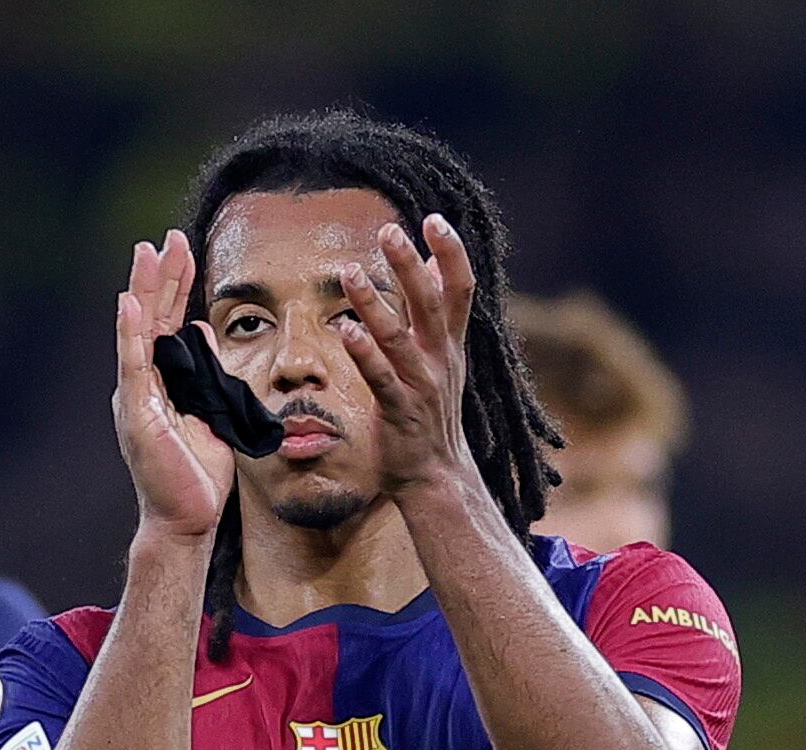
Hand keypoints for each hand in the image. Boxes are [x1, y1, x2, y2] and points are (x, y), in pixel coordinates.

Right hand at [113, 232, 233, 538]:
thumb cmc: (198, 473)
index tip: (183, 248)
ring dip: (142, 291)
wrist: (188, 517)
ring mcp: (136, 398)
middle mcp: (142, 384)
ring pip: (138, 333)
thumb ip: (206, 372)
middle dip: (159, 276)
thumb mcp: (211, 408)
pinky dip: (130, 333)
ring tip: (146, 253)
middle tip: (166, 237)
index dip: (175, 284)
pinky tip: (130, 303)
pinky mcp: (136, 415)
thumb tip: (204, 331)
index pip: (167, 322)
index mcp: (161, 381)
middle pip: (150, 318)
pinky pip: (132, 366)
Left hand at [334, 215, 483, 503]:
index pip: (460, 288)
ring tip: (349, 271)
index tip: (434, 218)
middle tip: (389, 230)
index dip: (452, 252)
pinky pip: (380, 377)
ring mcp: (422, 385)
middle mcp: (441, 360)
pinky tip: (345, 329)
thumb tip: (432, 265)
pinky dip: (364, 352)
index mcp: (451, 345)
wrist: (435, 476)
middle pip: (431, 302)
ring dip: (375, 302)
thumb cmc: (430, 414)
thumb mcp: (440, 359)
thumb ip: (435, 315)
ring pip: (400, 336)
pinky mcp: (399, 411)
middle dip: (410, 265)